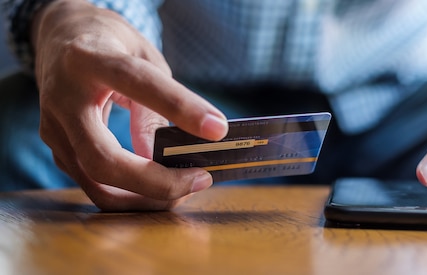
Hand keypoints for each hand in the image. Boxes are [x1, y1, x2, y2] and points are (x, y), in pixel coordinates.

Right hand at [32, 0, 227, 210]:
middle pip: (103, 158)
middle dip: (156, 182)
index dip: (178, 107)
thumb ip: (159, 101)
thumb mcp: (142, 57)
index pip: (136, 83)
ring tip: (186, 187)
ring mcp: (54, 128)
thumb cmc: (111, 44)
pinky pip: (95, 184)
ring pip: (97, 183)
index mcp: (90, 58)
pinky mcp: (57, 149)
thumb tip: (177, 156)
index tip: (217, 129)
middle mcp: (64, 97)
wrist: (58, 38)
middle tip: (200, 180)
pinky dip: (132, 194)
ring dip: (146, 198)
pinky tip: (160, 186)